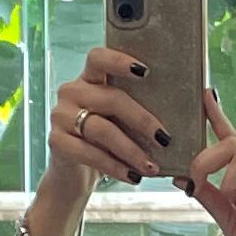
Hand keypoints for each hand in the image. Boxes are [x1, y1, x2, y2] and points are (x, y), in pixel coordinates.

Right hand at [44, 50, 169, 187]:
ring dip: (132, 151)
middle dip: (142, 120)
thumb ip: (136, 108)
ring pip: (102, 130)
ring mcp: (61, 116)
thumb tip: (178, 114)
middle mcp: (71, 92)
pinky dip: (115, 167)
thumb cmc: (105, 142)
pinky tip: (133, 177)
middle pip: (110, 98)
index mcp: (88, 79)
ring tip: (152, 167)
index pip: (98, 58)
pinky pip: (91, 153)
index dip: (119, 61)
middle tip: (165, 139)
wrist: (74, 175)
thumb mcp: (119, 120)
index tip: (146, 72)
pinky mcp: (57, 142)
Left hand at [190, 97, 235, 235]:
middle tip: (196, 182)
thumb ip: (210, 199)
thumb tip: (183, 179)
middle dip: (207, 159)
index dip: (217, 116)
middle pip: (233, 144)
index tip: (203, 95)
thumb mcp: (228, 222)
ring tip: (235, 208)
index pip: (232, 138)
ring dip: (229, 182)